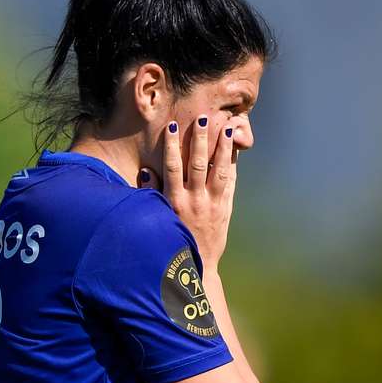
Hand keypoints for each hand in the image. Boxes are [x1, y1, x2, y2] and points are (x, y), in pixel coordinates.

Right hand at [138, 116, 237, 266]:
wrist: (198, 264)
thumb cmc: (174, 239)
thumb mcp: (160, 217)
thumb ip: (153, 193)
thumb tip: (146, 171)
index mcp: (175, 201)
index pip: (173, 167)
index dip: (172, 145)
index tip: (173, 126)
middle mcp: (195, 200)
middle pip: (198, 164)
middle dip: (201, 139)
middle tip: (204, 118)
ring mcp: (213, 204)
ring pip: (219, 170)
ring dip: (223, 147)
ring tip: (227, 128)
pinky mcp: (226, 209)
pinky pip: (231, 183)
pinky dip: (233, 165)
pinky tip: (235, 149)